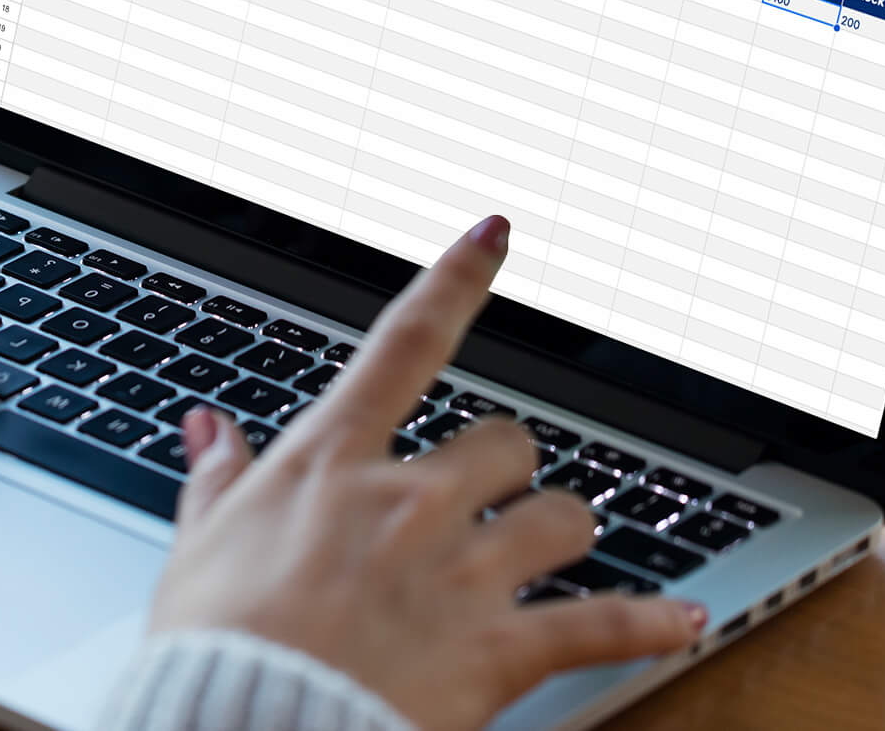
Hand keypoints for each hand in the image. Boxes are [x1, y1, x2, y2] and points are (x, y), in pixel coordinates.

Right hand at [153, 215, 704, 730]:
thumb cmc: (218, 649)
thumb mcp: (199, 552)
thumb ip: (219, 483)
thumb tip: (208, 430)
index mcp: (335, 463)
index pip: (405, 341)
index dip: (457, 277)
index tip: (494, 233)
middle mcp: (413, 501)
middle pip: (506, 441)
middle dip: (507, 468)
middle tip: (493, 497)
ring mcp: (463, 573)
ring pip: (563, 519)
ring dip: (561, 532)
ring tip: (552, 551)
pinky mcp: (498, 652)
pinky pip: (602, 626)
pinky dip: (651, 626)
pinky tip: (685, 622)